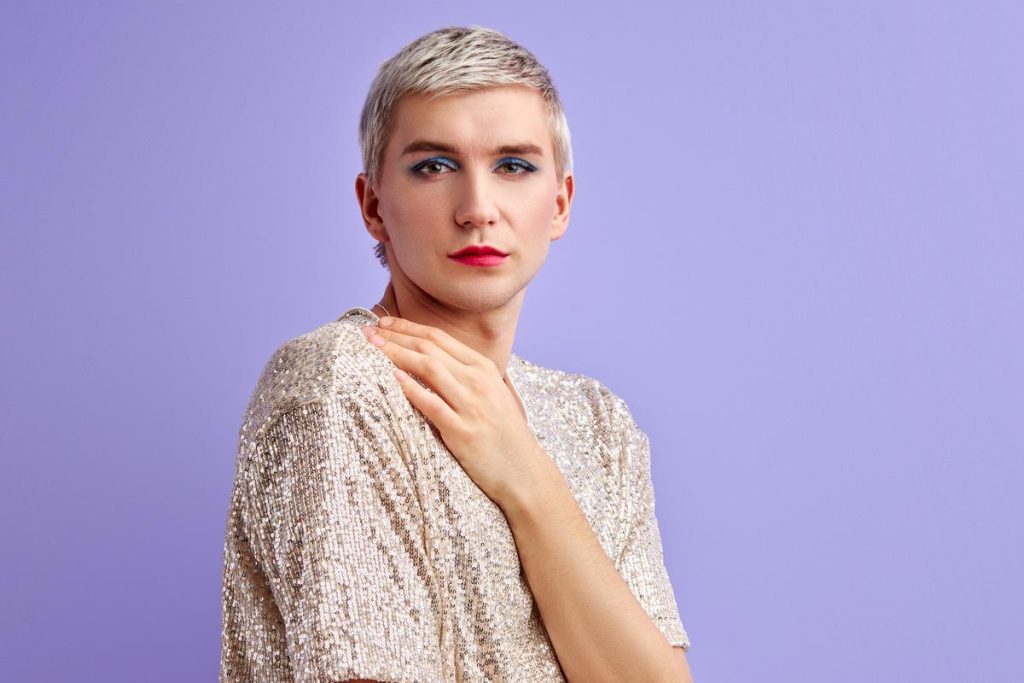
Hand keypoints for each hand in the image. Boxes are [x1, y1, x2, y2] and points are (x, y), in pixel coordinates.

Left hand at [361, 316, 553, 509]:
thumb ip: (464, 374)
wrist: (523, 470)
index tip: (383, 323)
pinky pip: (432, 405)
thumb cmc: (502, 433)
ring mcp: (471, 405)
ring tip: (371, 349)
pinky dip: (411, 389)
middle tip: (367, 333)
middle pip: (429, 348)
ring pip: (428, 369)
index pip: (438, 337)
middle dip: (394, 337)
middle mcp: (478, 381)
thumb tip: (429, 359)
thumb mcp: (490, 393)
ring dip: (396, 354)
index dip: (407, 327)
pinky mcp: (463, 431)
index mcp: (483, 367)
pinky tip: (393, 378)